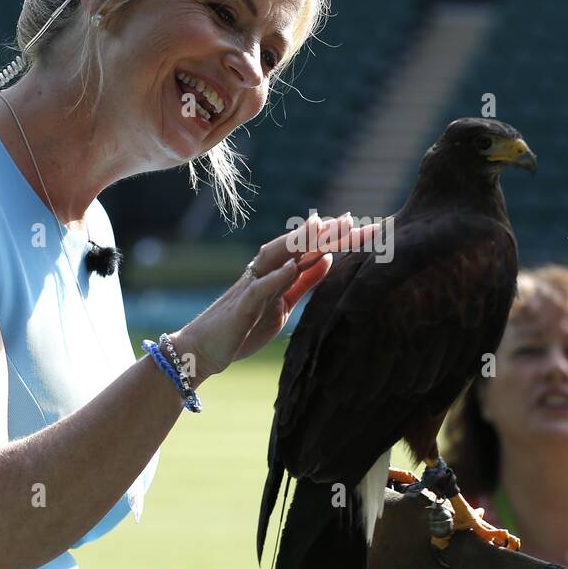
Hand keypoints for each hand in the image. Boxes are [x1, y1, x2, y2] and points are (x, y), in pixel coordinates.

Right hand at [172, 212, 378, 383]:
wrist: (204, 349)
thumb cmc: (244, 327)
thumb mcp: (283, 303)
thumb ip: (304, 281)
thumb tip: (327, 258)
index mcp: (277, 273)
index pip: (309, 251)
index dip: (334, 239)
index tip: (362, 227)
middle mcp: (264, 273)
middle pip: (296, 247)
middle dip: (322, 233)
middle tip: (349, 219)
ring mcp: (251, 287)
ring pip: (275, 258)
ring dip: (297, 242)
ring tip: (321, 228)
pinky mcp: (241, 307)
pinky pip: (258, 289)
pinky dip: (274, 277)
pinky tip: (291, 267)